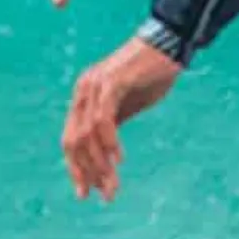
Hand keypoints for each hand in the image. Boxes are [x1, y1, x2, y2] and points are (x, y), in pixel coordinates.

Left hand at [63, 35, 183, 200]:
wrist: (168, 44)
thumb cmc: (150, 75)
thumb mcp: (127, 106)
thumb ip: (111, 126)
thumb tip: (104, 157)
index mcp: (83, 97)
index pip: (70, 140)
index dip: (76, 168)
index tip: (86, 192)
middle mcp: (83, 91)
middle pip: (74, 141)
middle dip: (87, 172)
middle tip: (103, 194)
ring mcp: (95, 85)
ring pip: (87, 135)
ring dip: (100, 164)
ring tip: (114, 185)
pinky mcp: (112, 81)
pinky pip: (104, 119)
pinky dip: (109, 142)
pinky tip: (119, 159)